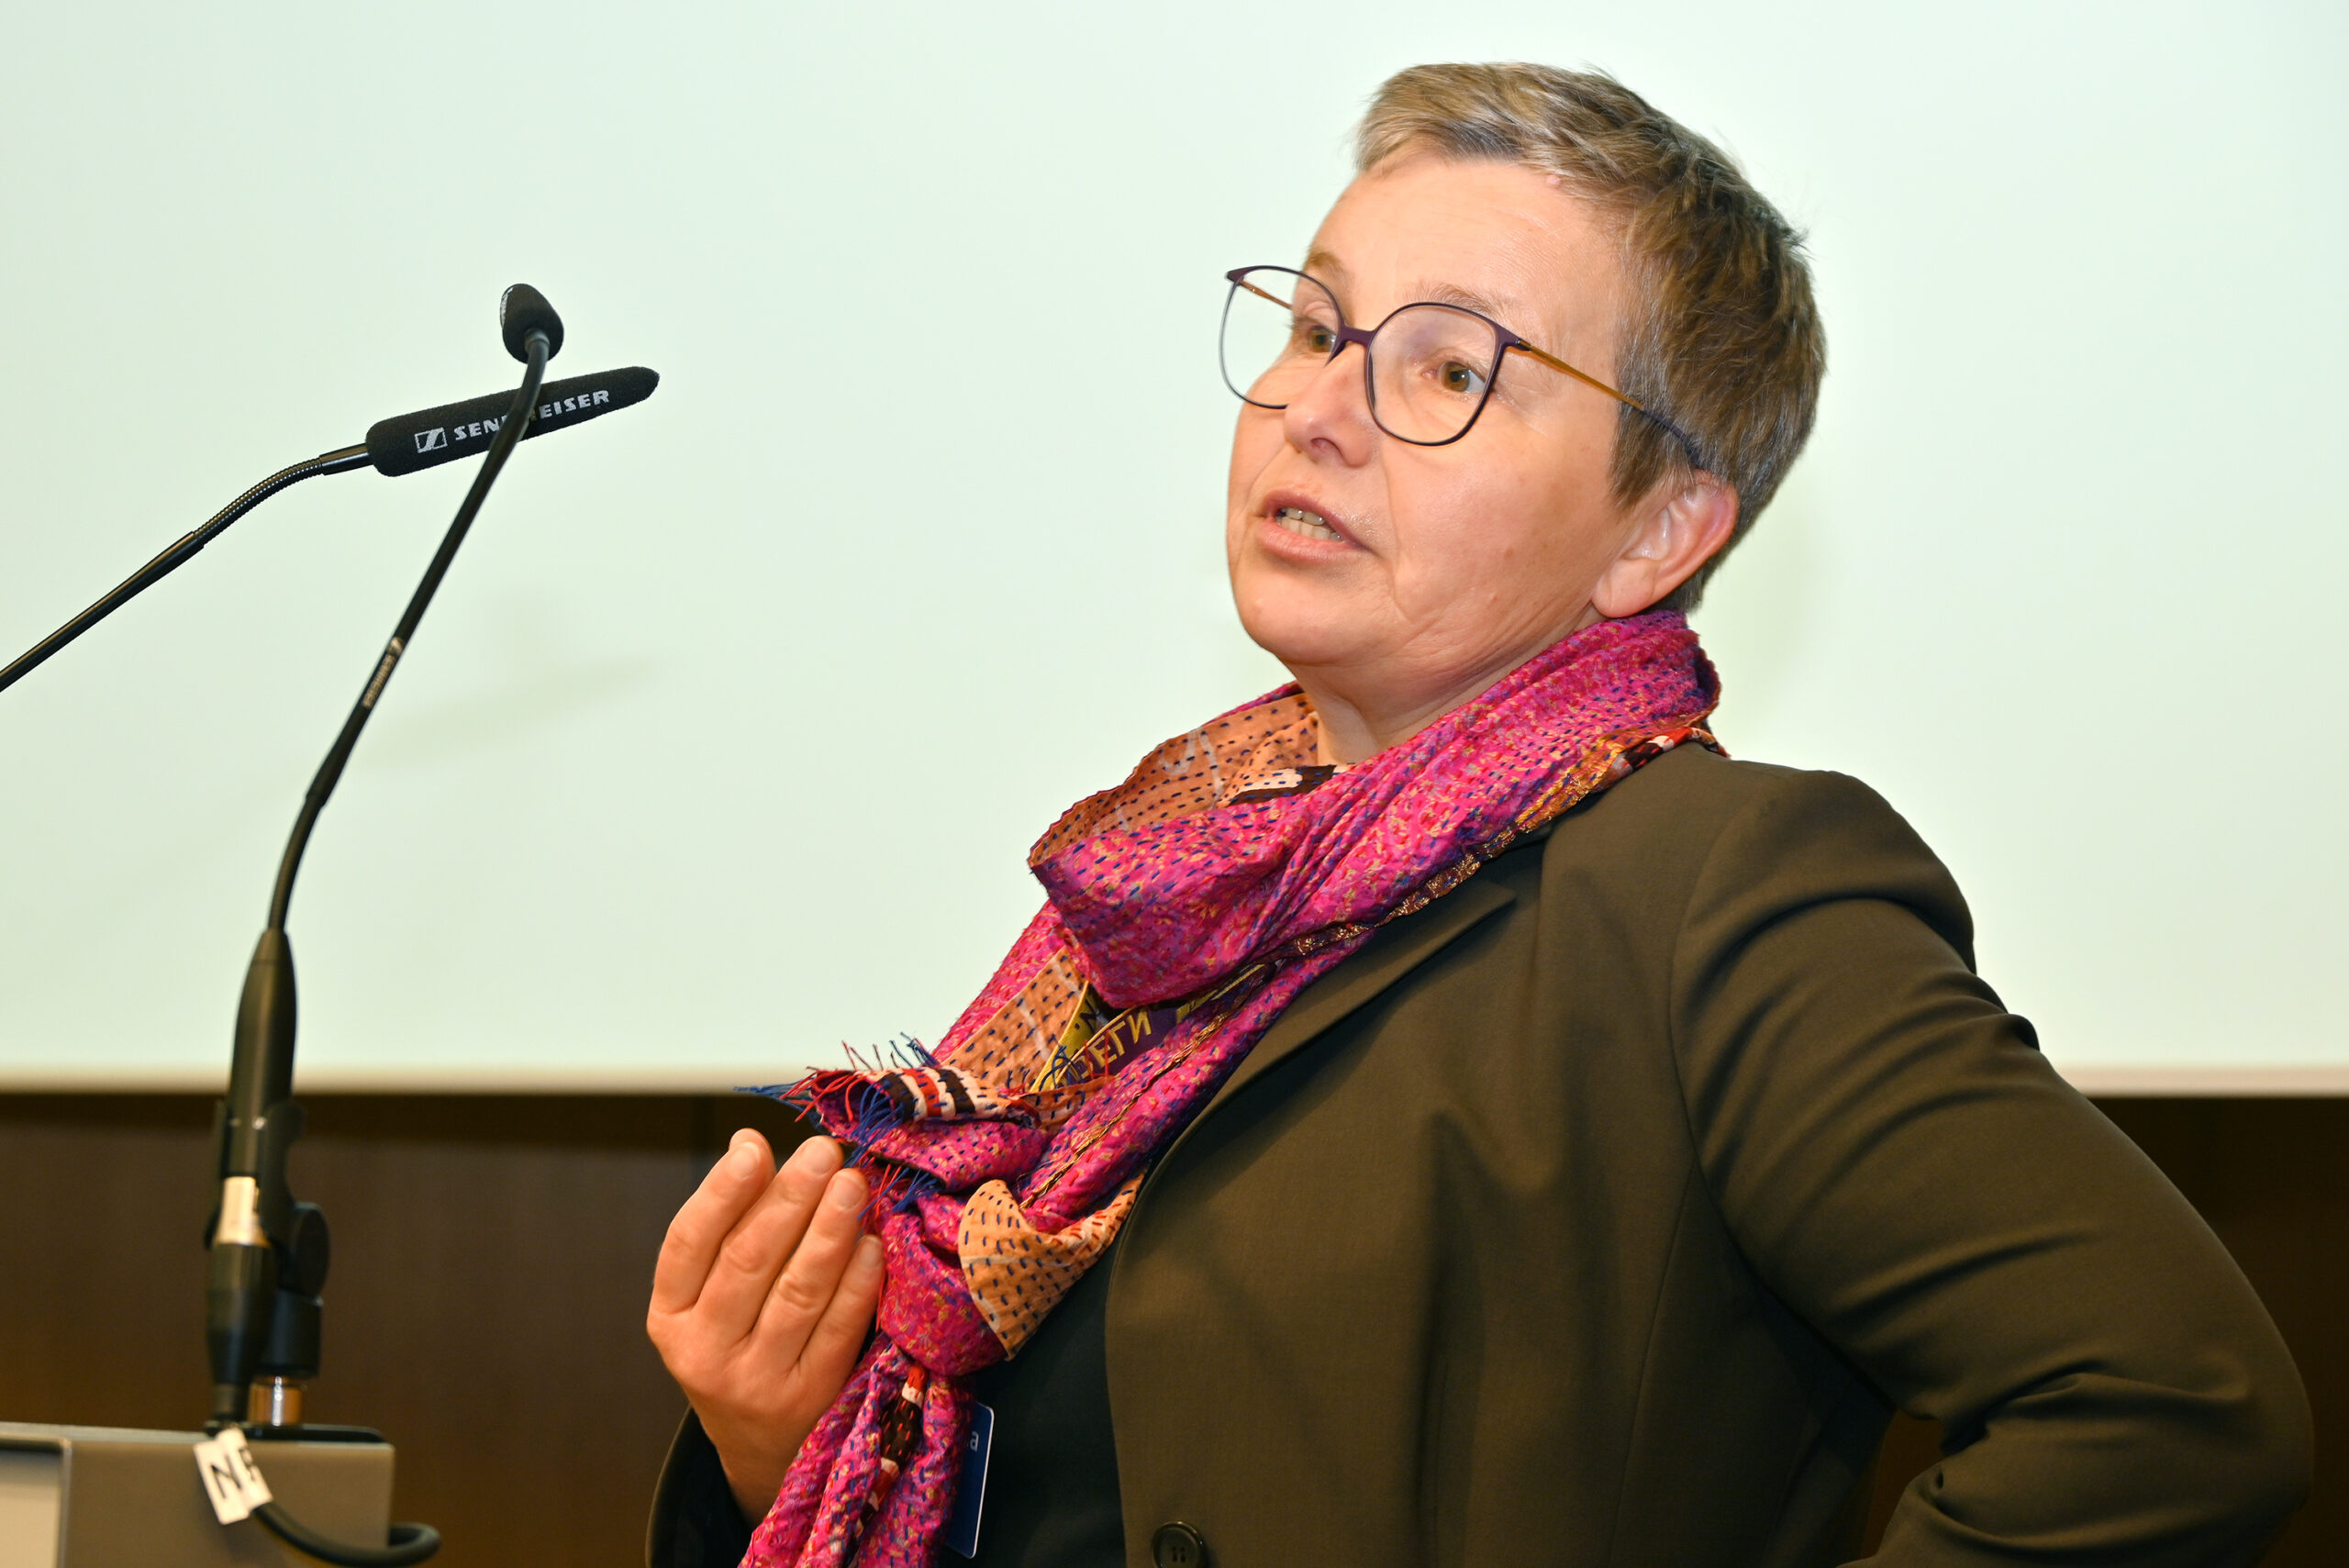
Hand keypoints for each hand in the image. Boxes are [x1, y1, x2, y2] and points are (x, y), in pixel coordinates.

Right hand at [647, 1130, 885, 1522]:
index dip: (721, 1191)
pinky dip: (857, 1282)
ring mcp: (754, 1380)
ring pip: (797, 1291)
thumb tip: (749, 1141)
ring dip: (830, 1231)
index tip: (754, 1147)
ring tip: (854, 1185)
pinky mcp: (806, 1398)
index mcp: (669, 1315)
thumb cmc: (740, 1342)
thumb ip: (732, 1221)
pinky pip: (837, 1329)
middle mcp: (703, 1350)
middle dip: (790, 1199)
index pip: (687, 1243)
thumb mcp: (714, 1294)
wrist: (761, 1444)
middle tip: (824, 1153)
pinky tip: (873, 1244)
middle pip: (748, 1261)